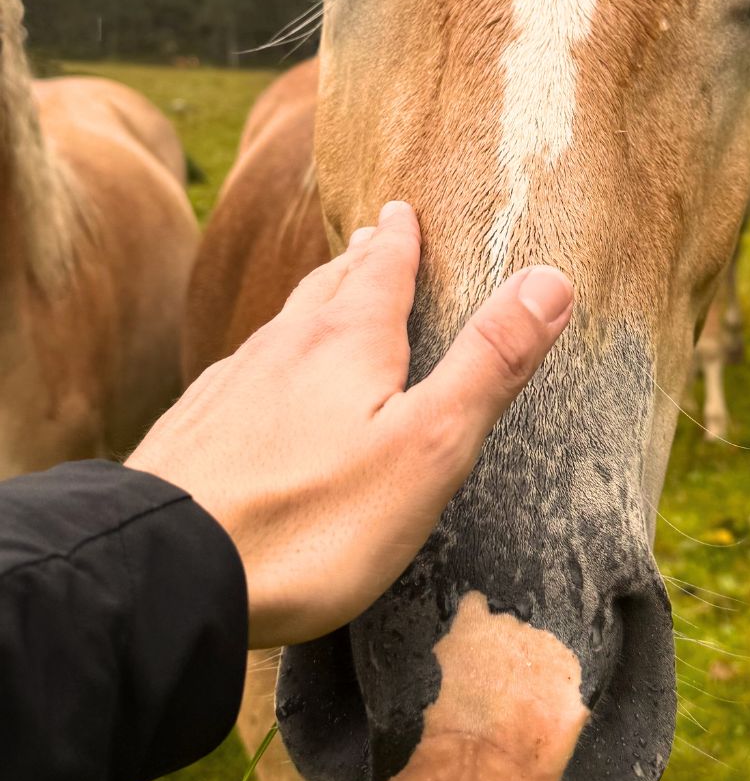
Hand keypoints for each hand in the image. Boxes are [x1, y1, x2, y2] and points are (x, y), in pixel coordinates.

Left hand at [127, 203, 572, 647]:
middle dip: (355, 260)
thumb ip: (488, 363)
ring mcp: (230, 387)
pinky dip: (268, 361)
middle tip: (371, 235)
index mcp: (347, 342)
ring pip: (281, 327)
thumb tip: (551, 278)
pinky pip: (242, 375)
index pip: (381, 268)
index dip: (400, 237)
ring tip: (324, 296)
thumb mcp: (428, 444)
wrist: (166, 572)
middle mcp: (285, 347)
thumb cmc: (314, 520)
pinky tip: (258, 385)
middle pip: (328, 287)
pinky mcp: (192, 432)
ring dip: (311, 303)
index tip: (402, 209)